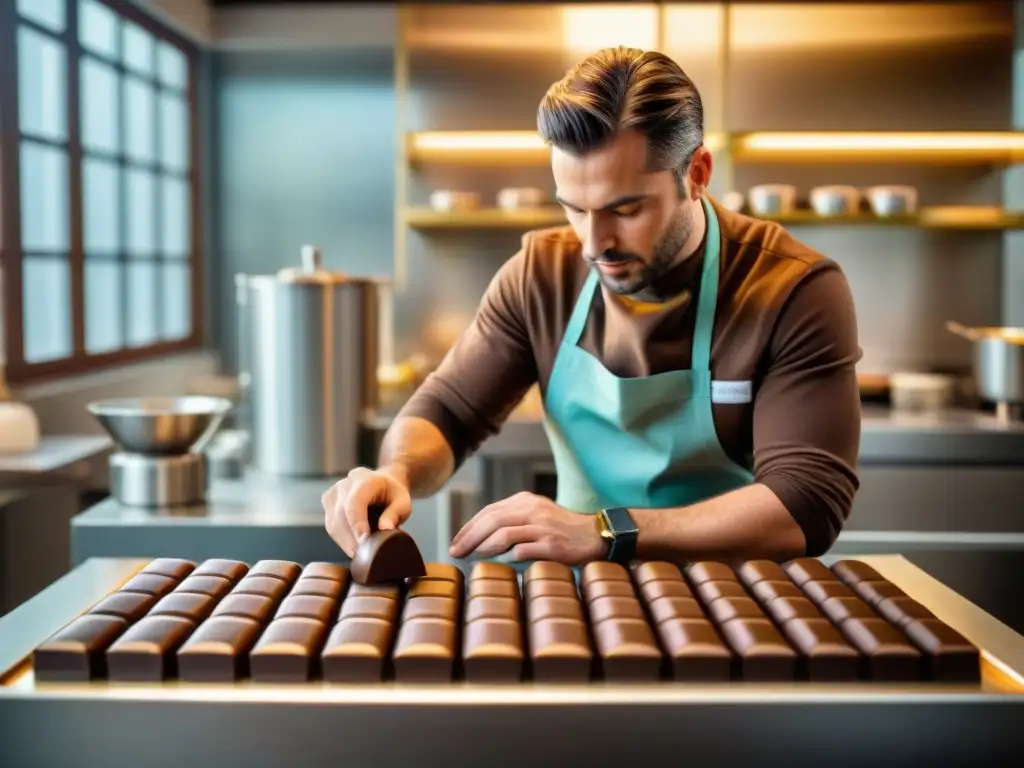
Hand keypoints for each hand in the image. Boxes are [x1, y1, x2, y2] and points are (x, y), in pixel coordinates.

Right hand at [322, 466, 411, 557]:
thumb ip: (395, 513)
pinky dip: (342, 540)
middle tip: (365, 554)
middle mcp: (345, 484)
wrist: (382, 484)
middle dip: (352, 538)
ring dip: (346, 542)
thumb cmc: (393, 495)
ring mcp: (333, 493)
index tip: (364, 542)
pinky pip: (331, 526)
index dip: (357, 524)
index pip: (355, 502)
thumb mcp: (403, 502)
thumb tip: (384, 528)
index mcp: (364, 479)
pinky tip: (353, 546)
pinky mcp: (328, 503)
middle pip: (341, 514)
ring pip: (333, 523)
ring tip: (361, 552)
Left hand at [448, 492, 608, 564]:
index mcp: (525, 501)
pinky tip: (497, 565)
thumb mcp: (536, 515)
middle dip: (469, 537)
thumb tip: (481, 538)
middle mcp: (532, 510)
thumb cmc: (562, 529)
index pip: (489, 511)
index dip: (469, 527)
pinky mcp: (552, 544)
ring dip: (483, 547)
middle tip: (455, 552)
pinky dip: (506, 557)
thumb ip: (512, 520)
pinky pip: (522, 550)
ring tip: (472, 558)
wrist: (595, 535)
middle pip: (492, 520)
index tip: (456, 542)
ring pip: (503, 534)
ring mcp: (542, 527)